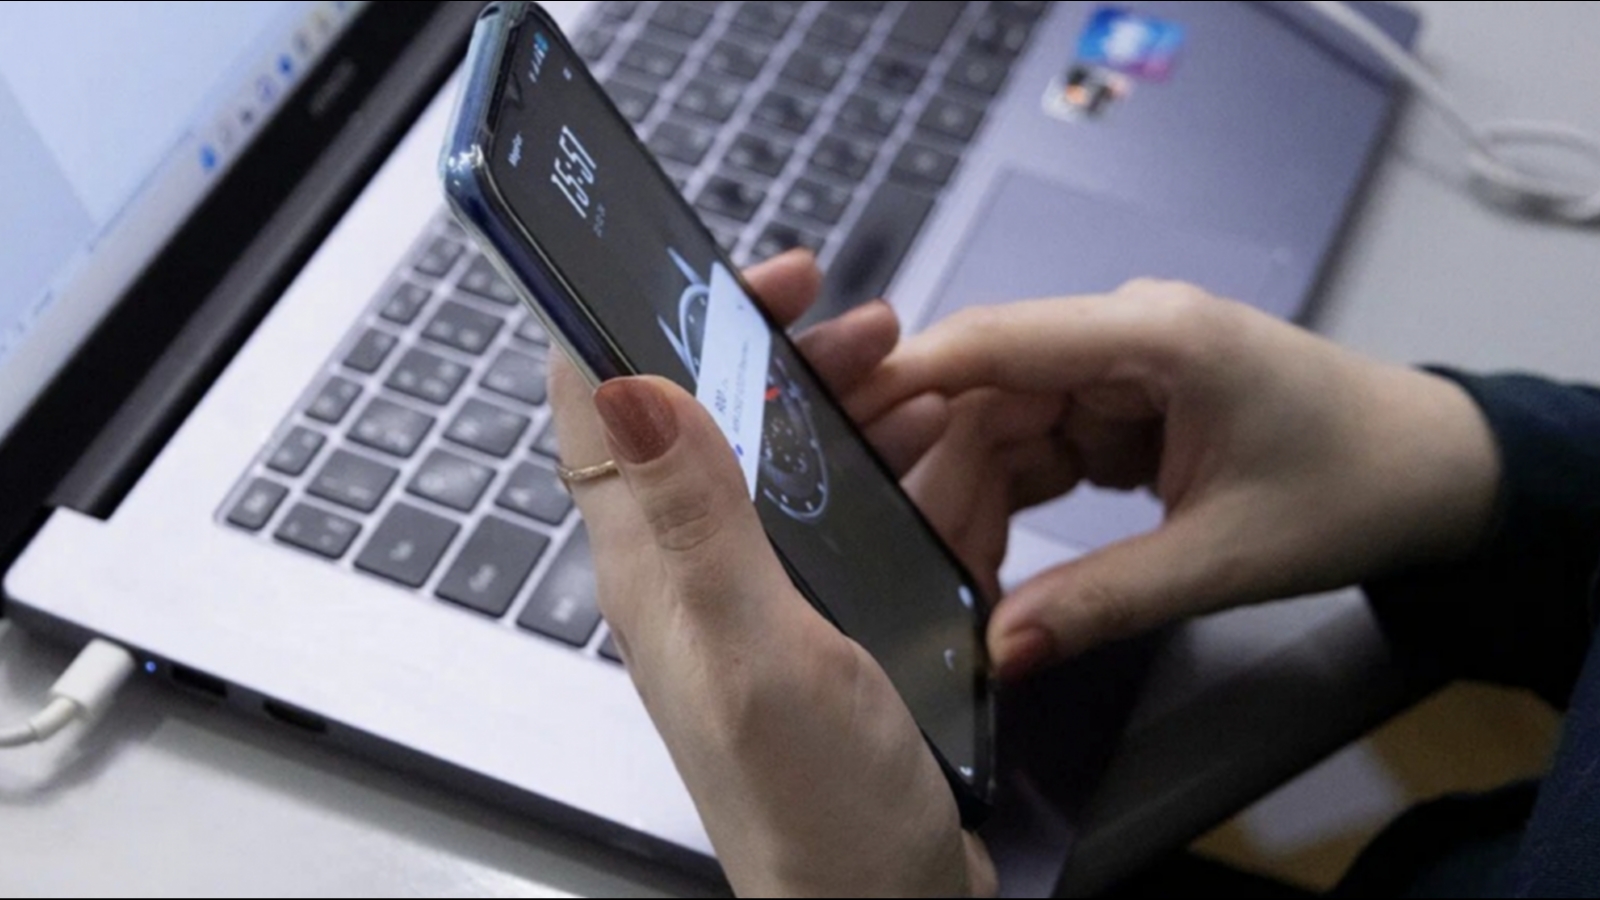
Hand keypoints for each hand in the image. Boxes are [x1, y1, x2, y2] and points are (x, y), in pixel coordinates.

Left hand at [548, 252, 994, 898]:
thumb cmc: (816, 813)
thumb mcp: (758, 653)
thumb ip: (696, 522)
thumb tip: (627, 385)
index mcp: (652, 566)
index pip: (603, 404)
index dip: (654, 317)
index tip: (740, 278)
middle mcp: (688, 571)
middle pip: (701, 413)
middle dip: (775, 347)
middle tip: (858, 323)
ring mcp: (748, 593)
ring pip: (770, 454)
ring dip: (833, 399)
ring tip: (911, 376)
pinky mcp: (804, 618)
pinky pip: (823, 509)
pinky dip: (872, 464)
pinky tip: (927, 457)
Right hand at [853, 280, 1502, 680]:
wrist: (1436, 474)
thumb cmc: (1354, 489)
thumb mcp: (1224, 557)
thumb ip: (1104, 600)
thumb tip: (1001, 652)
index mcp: (1156, 336)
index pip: (1000, 341)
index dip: (907, 379)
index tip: (831, 426)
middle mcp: (1127, 335)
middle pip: (990, 394)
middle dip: (941, 480)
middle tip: (903, 566)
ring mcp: (1124, 369)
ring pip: (1006, 425)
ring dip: (974, 500)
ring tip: (949, 580)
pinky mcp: (1126, 406)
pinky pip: (1043, 447)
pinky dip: (1014, 502)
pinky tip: (992, 560)